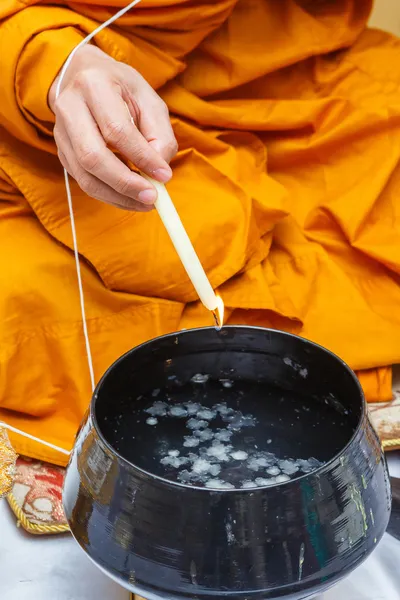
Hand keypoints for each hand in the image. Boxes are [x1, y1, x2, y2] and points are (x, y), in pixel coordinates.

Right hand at [49, 45, 177, 210]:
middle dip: (125, 183)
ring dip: (117, 196)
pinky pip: (84, 182)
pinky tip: (129, 197)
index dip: (141, 157)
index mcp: (94, 85)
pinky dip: (110, 195)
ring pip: (85, 176)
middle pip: (93, 156)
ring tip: (143, 202)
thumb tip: (159, 174)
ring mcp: (60, 132)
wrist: (85, 78)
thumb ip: (161, 136)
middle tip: (151, 198)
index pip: (116, 130)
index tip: (164, 176)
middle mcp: (70, 107)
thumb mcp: (150, 101)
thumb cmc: (123, 91)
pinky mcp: (62, 152)